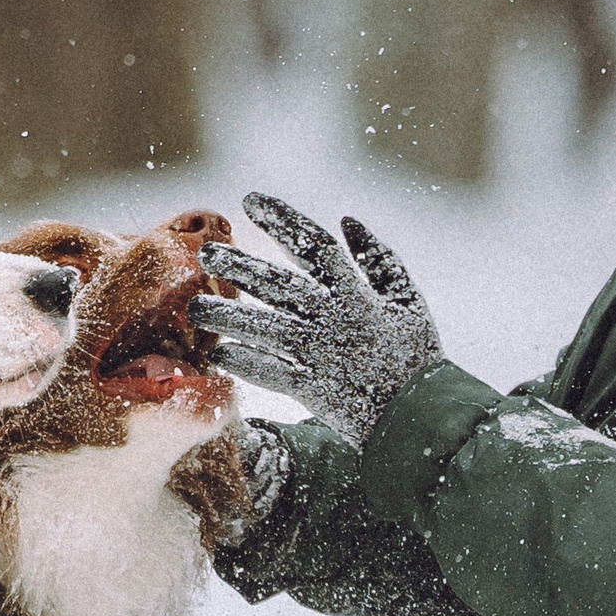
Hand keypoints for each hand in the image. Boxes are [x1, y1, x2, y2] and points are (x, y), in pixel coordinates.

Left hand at [188, 192, 444, 446]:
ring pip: (263, 328)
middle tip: (207, 253)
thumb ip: (380, 258)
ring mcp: (319, 354)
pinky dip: (243, 362)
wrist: (421, 415)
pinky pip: (268, 372)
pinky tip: (218, 352)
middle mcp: (333, 319)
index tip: (250, 200)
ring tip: (194, 307)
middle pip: (277, 284)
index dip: (282, 219)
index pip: (313, 244)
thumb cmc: (416, 355)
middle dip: (239, 266)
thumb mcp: (408, 298)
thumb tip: (347, 221)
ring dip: (226, 316)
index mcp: (357, 293)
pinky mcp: (311, 389)